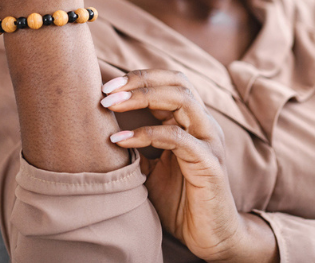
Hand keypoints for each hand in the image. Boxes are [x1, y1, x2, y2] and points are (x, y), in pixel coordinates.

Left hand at [100, 69, 276, 261]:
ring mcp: (209, 141)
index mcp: (192, 122)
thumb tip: (104, 127)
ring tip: (112, 105)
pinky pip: (178, 138)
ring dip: (143, 98)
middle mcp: (203, 125)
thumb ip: (138, 145)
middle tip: (106, 92)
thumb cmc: (181, 202)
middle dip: (139, 81)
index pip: (170, 81)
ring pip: (182, 99)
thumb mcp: (151, 168)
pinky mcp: (210, 163)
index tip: (106, 86)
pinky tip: (121, 141)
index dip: (138, 77)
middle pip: (177, 82)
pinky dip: (147, 135)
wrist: (210, 236)